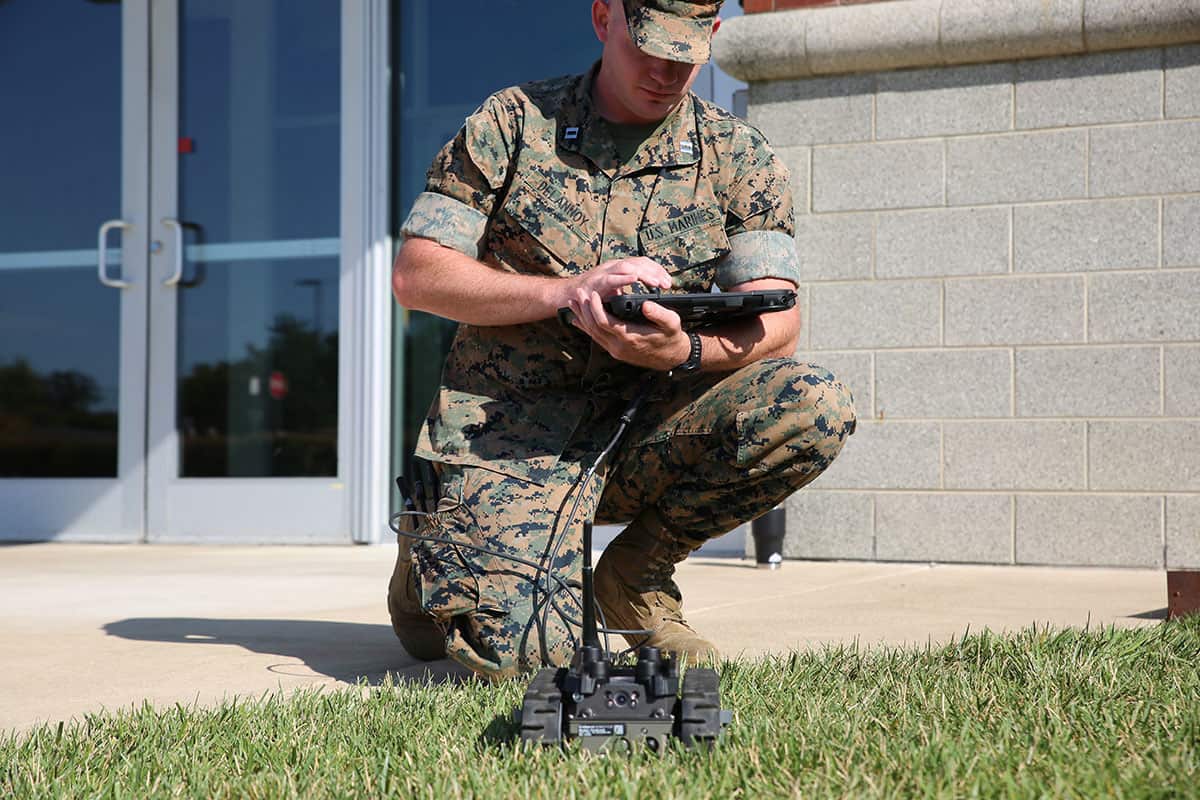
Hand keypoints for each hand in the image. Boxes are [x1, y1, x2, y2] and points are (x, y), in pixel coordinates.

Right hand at [560, 256, 672, 303]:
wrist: (567, 295)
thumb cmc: (591, 294)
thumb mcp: (613, 291)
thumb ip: (627, 292)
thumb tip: (646, 300)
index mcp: (619, 268)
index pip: (642, 263)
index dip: (657, 270)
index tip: (669, 282)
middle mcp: (612, 266)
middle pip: (639, 262)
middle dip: (655, 272)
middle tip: (667, 283)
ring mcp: (603, 272)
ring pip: (627, 266)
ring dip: (643, 274)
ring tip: (656, 282)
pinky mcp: (595, 282)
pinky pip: (611, 278)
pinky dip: (623, 278)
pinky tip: (634, 279)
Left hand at [567, 287, 691, 370]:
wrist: (672, 358)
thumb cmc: (671, 338)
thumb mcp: (672, 323)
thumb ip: (659, 314)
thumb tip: (646, 305)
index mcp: (630, 337)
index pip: (605, 322)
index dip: (596, 307)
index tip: (593, 294)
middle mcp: (619, 346)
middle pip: (593, 327)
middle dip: (584, 309)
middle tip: (578, 293)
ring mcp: (615, 350)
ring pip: (592, 333)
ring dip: (582, 317)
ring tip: (573, 303)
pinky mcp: (615, 351)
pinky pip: (597, 339)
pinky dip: (586, 327)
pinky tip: (578, 320)